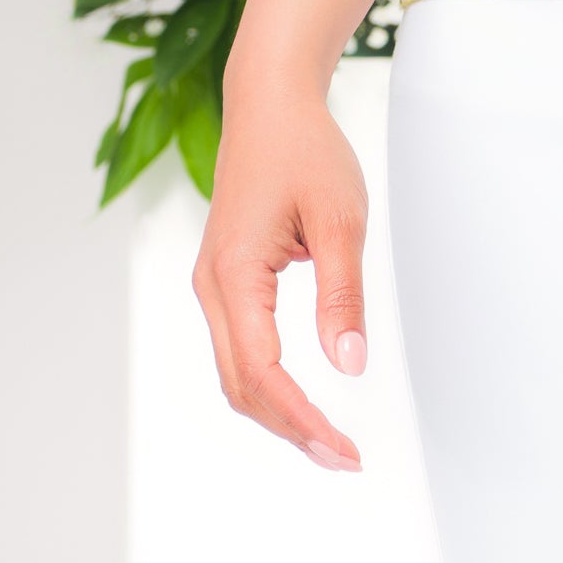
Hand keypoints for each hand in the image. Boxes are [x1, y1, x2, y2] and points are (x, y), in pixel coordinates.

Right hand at [193, 76, 370, 470]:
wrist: (268, 105)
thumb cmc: (305, 151)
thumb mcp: (341, 218)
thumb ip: (343, 294)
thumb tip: (349, 364)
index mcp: (234, 276)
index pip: (263, 372)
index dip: (302, 417)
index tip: (344, 447)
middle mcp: (212, 288)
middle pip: (243, 385)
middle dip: (292, 428)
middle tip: (345, 457)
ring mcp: (214, 286)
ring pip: (237, 373)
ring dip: (279, 412)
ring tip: (329, 440)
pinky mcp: (226, 280)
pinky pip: (241, 348)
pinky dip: (269, 383)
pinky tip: (303, 400)